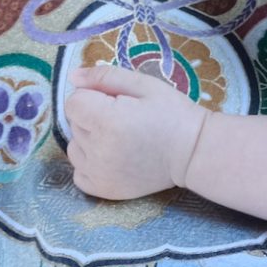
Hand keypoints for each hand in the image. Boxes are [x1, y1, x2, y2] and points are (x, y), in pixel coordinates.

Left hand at [63, 63, 208, 199]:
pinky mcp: (103, 189)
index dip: (93, 97)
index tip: (116, 101)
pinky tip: (112, 158)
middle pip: (74, 124)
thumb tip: (72, 77)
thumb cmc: (173, 113)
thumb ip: (105, 77)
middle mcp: (99, 150)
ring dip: (90, 140)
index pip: (73, 102)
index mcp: (108, 120)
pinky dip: (90, 164)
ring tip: (119, 139)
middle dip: (93, 117)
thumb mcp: (145, 85)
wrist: (193, 152)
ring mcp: (99, 173)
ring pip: (74, 147)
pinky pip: (78, 172)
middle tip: (124, 120)